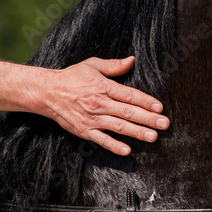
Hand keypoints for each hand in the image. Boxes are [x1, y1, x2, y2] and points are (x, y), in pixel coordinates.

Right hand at [41, 56, 169, 154]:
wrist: (47, 92)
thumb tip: (132, 60)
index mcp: (103, 86)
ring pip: (118, 126)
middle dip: (148, 118)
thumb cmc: (72, 77)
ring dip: (137, 132)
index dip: (146, 101)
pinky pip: (101, 140)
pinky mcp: (84, 130)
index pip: (129, 95)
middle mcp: (99, 103)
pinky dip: (114, 146)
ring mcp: (92, 118)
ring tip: (153, 137)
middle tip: (164, 124)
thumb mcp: (92, 65)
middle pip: (128, 112)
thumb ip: (114, 65)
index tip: (160, 107)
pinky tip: (127, 150)